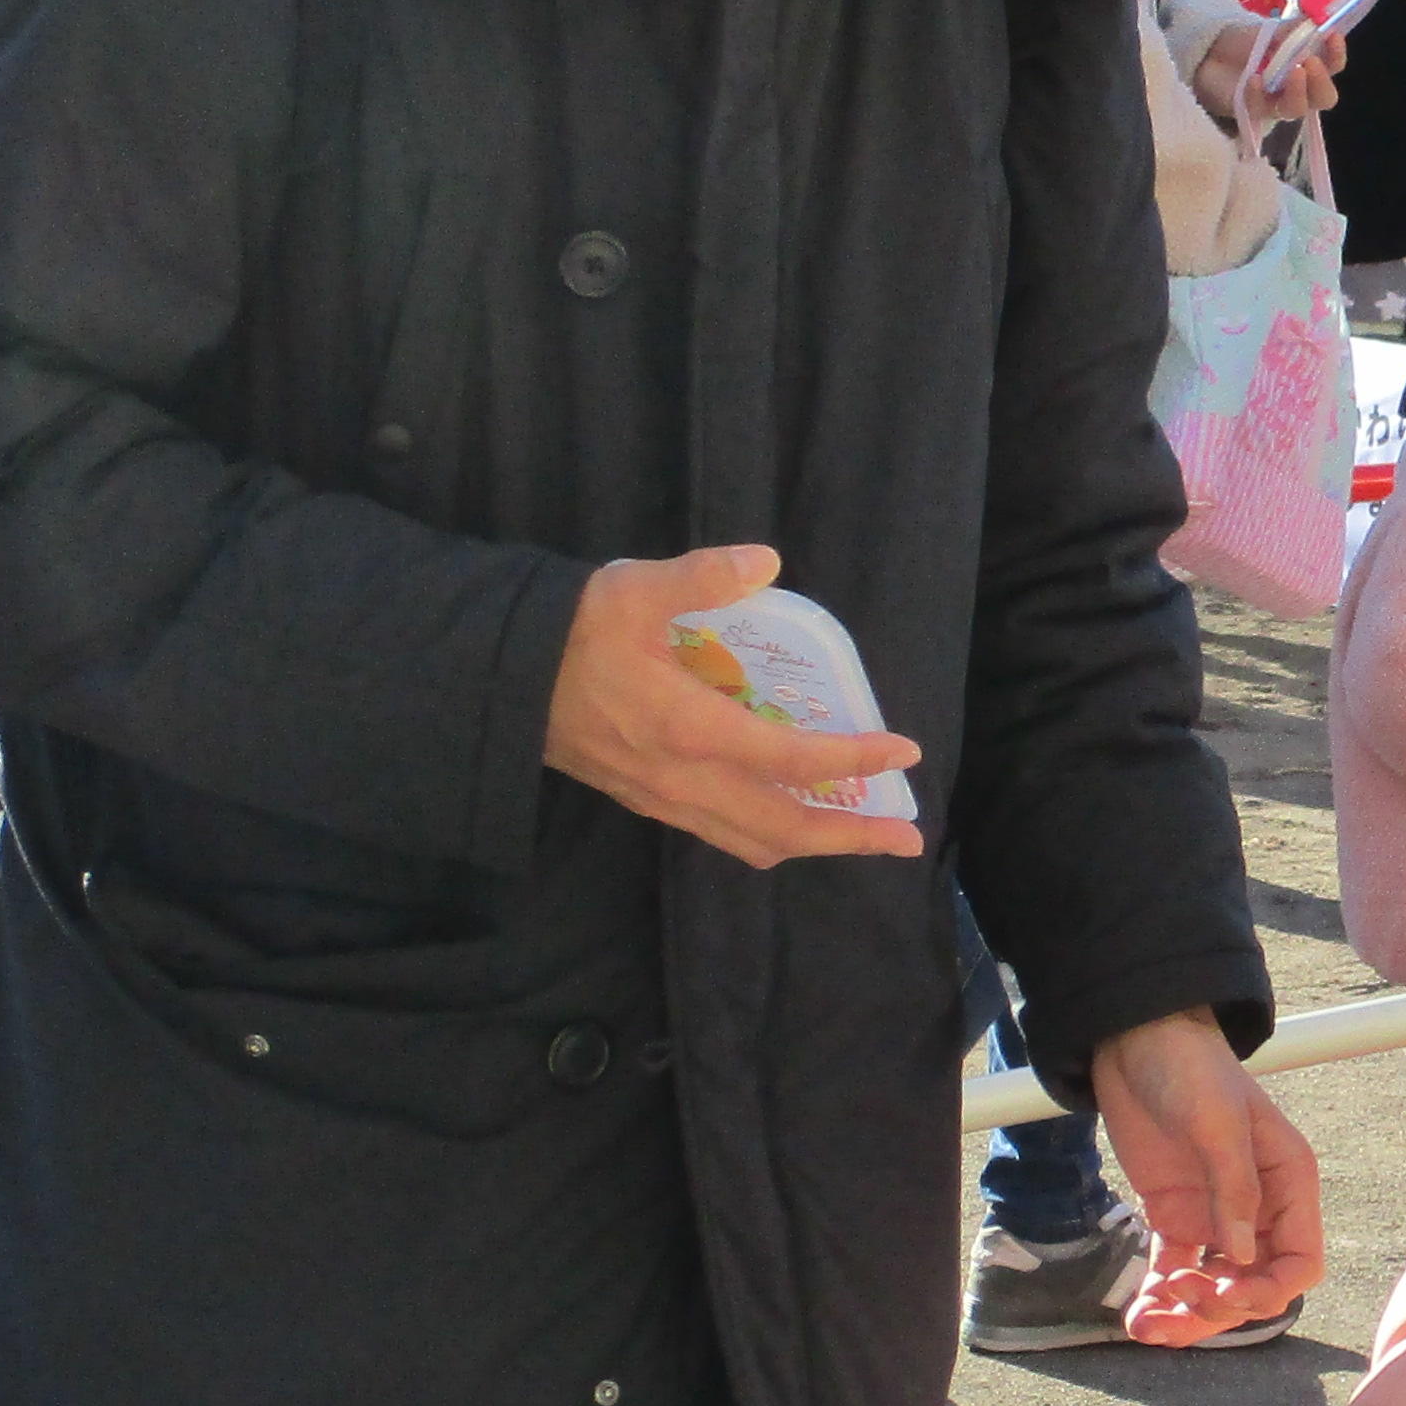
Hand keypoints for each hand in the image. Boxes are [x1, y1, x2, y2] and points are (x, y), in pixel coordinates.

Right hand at [542, 546, 922, 868]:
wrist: (497, 680)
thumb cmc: (570, 632)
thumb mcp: (634, 590)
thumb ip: (702, 576)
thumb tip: (766, 561)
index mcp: (688, 730)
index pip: (789, 760)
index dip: (852, 759)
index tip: (904, 751)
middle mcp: (682, 780)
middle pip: (783, 828)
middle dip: (851, 836)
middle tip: (908, 835)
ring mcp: (664, 799)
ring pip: (754, 842)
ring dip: (816, 845)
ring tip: (866, 837)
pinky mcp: (649, 802)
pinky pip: (723, 835)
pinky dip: (771, 835)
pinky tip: (795, 819)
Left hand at [1093, 1009, 1323, 1341]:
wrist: (1136, 1040)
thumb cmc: (1191, 1068)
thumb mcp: (1217, 1123)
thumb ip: (1233, 1190)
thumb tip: (1240, 1258)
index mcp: (1288, 1184)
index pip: (1300, 1261)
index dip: (1270, 1291)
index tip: (1227, 1294)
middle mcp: (1258, 1208)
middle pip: (1254, 1285)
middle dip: (1219, 1306)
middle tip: (1177, 1295)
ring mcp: (1215, 1216)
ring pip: (1214, 1286)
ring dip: (1185, 1315)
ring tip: (1146, 1328)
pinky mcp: (1175, 1216)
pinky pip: (1175, 1270)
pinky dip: (1159, 1296)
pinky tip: (1137, 1316)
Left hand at [1237, 14, 1343, 120]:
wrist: (1214, 53)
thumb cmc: (1250, 42)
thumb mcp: (1275, 29)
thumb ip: (1298, 27)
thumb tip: (1318, 17)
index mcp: (1310, 67)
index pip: (1333, 66)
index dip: (1336, 54)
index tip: (1333, 36)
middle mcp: (1299, 89)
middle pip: (1324, 97)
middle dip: (1321, 81)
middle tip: (1311, 62)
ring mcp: (1277, 102)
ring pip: (1296, 109)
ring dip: (1298, 91)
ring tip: (1293, 71)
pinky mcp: (1254, 110)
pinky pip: (1261, 108)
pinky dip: (1259, 93)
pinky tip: (1254, 78)